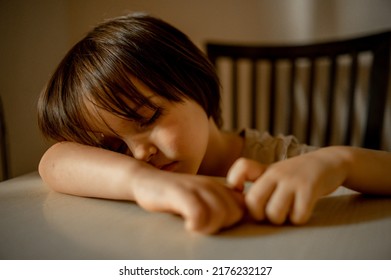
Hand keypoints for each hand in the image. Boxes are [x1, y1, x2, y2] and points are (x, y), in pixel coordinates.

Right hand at [132, 170, 244, 233]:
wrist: (145, 180)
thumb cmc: (174, 196)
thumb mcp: (201, 199)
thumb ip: (219, 207)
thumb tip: (237, 224)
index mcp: (219, 187)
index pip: (243, 209)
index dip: (231, 223)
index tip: (214, 226)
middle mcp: (212, 185)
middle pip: (235, 214)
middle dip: (222, 226)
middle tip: (202, 227)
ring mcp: (196, 186)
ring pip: (220, 213)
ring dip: (209, 227)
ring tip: (194, 226)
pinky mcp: (179, 192)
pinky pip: (199, 212)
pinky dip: (196, 224)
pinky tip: (187, 225)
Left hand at [227, 148, 347, 224]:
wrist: (330, 162)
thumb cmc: (297, 175)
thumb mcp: (274, 173)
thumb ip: (258, 186)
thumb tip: (240, 208)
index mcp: (265, 170)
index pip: (241, 167)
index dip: (235, 183)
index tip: (243, 191)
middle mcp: (276, 173)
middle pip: (253, 201)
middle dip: (259, 215)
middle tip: (268, 212)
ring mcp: (292, 180)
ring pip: (274, 213)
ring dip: (280, 219)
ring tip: (288, 212)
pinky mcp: (310, 188)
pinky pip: (297, 216)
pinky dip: (298, 219)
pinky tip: (302, 210)